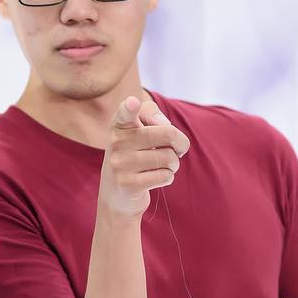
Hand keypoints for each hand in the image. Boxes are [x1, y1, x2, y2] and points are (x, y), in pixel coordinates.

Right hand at [99, 95, 189, 217]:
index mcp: (120, 124)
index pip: (125, 112)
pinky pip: (165, 176)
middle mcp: (116, 142)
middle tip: (178, 149)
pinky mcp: (128, 184)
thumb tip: (165, 126)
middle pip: (168, 133)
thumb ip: (153, 116)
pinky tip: (154, 179)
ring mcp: (120, 164)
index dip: (130, 107)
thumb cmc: (135, 155)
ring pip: (169, 157)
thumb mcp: (138, 131)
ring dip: (173, 164)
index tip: (132, 103)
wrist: (116, 194)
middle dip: (181, 143)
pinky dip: (167, 178)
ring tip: (161, 166)